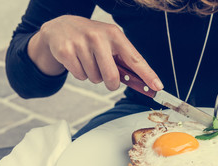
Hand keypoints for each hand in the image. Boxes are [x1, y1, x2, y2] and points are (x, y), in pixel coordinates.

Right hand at [28, 15, 162, 90]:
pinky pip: (80, 77)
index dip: (147, 74)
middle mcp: (98, 37)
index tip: (158, 86)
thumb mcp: (109, 42)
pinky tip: (77, 60)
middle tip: (106, 76)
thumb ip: (123, 61)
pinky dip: (80, 74)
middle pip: (112, 77)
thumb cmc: (91, 39)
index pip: (135, 58)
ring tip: (88, 60)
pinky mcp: (66, 51)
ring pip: (95, 78)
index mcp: (114, 34)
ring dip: (93, 76)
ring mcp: (80, 43)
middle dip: (111, 83)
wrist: (60, 27)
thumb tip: (140, 82)